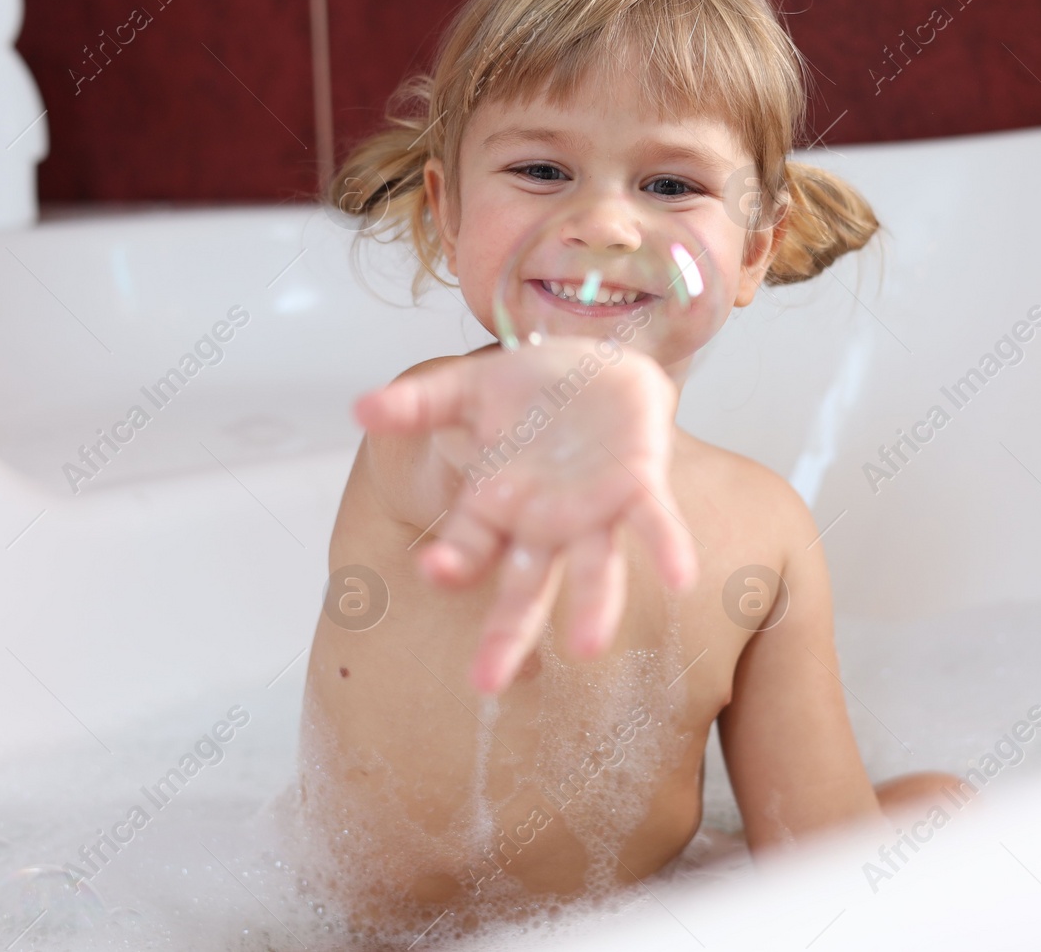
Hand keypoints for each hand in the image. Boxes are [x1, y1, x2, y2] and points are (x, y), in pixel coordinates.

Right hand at [353, 338, 696, 693]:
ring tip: (589, 646)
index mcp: (498, 504)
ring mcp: (594, 510)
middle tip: (487, 682)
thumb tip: (359, 408)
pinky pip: (656, 523)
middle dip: (508, 632)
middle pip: (524, 586)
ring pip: (593, 566)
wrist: (598, 358)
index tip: (433, 572)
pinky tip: (681, 578)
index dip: (452, 561)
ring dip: (593, 604)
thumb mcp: (468, 388)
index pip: (469, 546)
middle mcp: (544, 522)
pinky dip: (666, 547)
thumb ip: (418, 403)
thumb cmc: (532, 386)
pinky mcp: (639, 484)